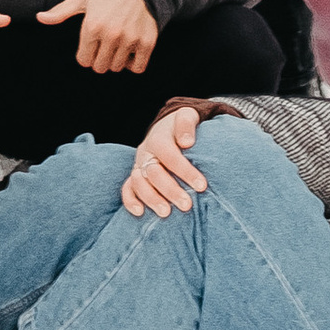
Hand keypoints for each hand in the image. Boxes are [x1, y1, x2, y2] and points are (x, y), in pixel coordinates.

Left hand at [38, 0, 160, 74]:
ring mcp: (130, 39)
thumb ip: (61, 11)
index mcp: (92, 26)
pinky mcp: (147, 42)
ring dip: (116, 59)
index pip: (84, 61)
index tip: (91, 44)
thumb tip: (40, 18)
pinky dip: (133, 64)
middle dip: (99, 58)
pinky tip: (130, 51)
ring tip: (117, 43)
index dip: (85, 54)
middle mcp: (111, 35)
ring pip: (117, 67)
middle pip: (100, 67)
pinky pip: (138, 68)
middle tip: (104, 44)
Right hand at [122, 102, 212, 220]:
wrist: (167, 129)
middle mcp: (146, 152)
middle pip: (153, 172)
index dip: (184, 170)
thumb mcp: (187, 116)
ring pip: (138, 182)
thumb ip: (186, 124)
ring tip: (166, 213)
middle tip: (187, 205)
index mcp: (158, 137)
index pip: (169, 155)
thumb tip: (186, 142)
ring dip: (151, 198)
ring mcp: (138, 166)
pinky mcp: (134, 177)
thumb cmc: (182, 128)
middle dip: (170, 190)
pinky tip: (140, 213)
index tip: (202, 186)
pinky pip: (127, 189)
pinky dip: (130, 201)